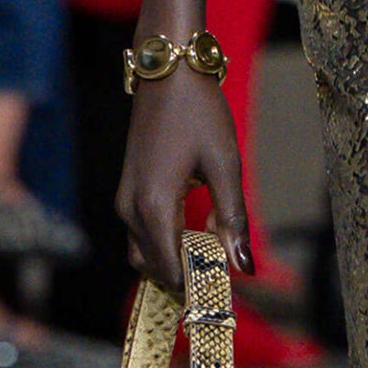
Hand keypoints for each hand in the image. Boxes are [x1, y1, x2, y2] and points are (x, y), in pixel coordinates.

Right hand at [118, 48, 248, 291]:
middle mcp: (131, 209)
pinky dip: (164, 245)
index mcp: (155, 207)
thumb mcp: (224, 165)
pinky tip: (196, 236)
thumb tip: (243, 266)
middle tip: (222, 283)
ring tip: (212, 260)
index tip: (226, 296)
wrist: (167, 70)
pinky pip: (141, 234)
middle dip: (185, 280)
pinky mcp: (127, 189)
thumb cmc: (199, 112)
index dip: (198, 288)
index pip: (172, 271)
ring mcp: (124, 199)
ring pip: (143, 253)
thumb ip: (232, 218)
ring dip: (173, 263)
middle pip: (153, 268)